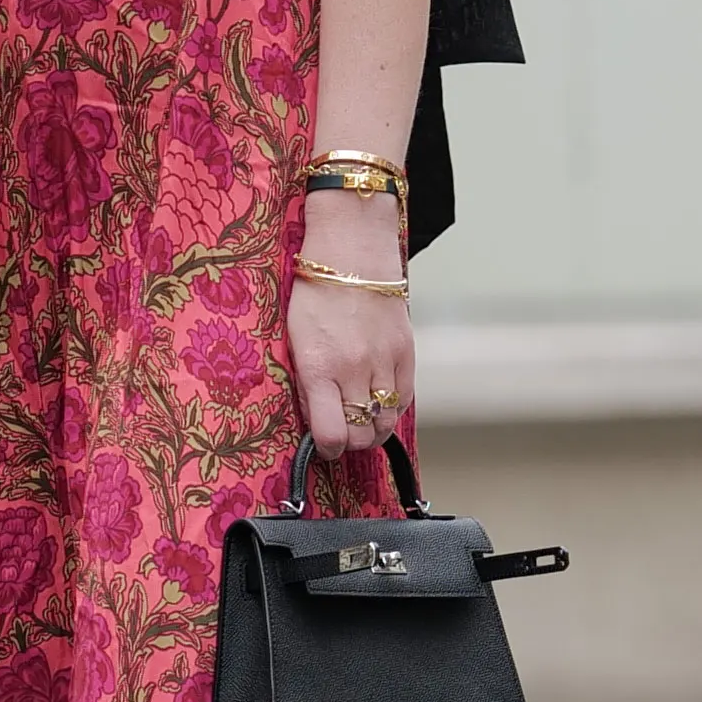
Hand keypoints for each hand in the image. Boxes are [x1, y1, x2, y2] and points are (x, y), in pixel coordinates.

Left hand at [288, 194, 411, 456]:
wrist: (352, 252)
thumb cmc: (315, 292)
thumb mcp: (295, 338)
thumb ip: (307, 381)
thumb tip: (317, 418)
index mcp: (319, 367)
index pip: (332, 434)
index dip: (328, 449)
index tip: (325, 445)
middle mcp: (354, 370)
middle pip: (361, 435)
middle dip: (351, 442)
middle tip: (343, 432)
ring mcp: (384, 361)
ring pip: (386, 422)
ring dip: (373, 429)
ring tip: (362, 420)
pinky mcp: (406, 352)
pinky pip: (405, 399)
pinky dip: (393, 410)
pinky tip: (381, 403)